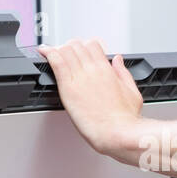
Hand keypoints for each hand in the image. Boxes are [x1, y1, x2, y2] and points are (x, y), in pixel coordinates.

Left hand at [37, 38, 143, 155]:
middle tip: (66, 55)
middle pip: (77, 45)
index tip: (82, 52)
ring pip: (65, 50)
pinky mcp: (68, 88)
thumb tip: (118, 59)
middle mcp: (93, 70)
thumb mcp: (132, 91)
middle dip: (70, 47)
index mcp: (107, 70)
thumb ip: (123, 72)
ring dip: (59, 49)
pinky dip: (48, 53)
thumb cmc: (125, 119)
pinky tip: (44, 52)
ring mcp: (80, 78)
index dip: (85, 46)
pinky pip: (56, 62)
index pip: (92, 45)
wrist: (117, 133)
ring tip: (53, 54)